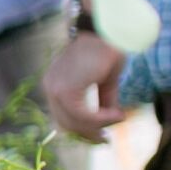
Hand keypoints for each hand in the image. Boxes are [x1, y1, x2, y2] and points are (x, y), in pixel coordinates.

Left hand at [40, 27, 127, 142]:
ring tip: (119, 117)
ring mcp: (56, 90)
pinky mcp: (66, 91)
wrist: (107, 31)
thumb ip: (102, 100)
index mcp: (55, 84)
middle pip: (66, 124)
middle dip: (88, 134)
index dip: (81, 130)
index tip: (100, 136)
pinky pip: (84, 116)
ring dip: (99, 126)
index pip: (62, 117)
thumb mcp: (105, 81)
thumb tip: (109, 120)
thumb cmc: (107, 49)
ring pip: (75, 122)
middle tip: (106, 139)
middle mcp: (51, 88)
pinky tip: (117, 114)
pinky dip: (102, 119)